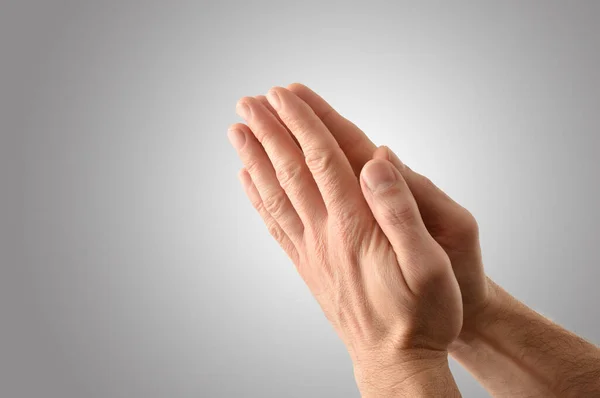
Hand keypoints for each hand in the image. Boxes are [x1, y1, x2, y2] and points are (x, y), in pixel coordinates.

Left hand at [229, 87, 462, 394]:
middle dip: (269, 131)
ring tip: (237, 133)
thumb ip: (402, 209)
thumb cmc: (422, 314)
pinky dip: (259, 199)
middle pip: (291, 171)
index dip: (302, 123)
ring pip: (276, 194)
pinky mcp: (308, 266)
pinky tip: (248, 183)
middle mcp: (326, 233)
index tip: (282, 95)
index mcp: (356, 225)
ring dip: (255, 159)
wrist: (396, 361)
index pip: (323, 160)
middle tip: (247, 102)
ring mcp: (312, 251)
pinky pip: (276, 225)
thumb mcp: (431, 263)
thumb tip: (378, 160)